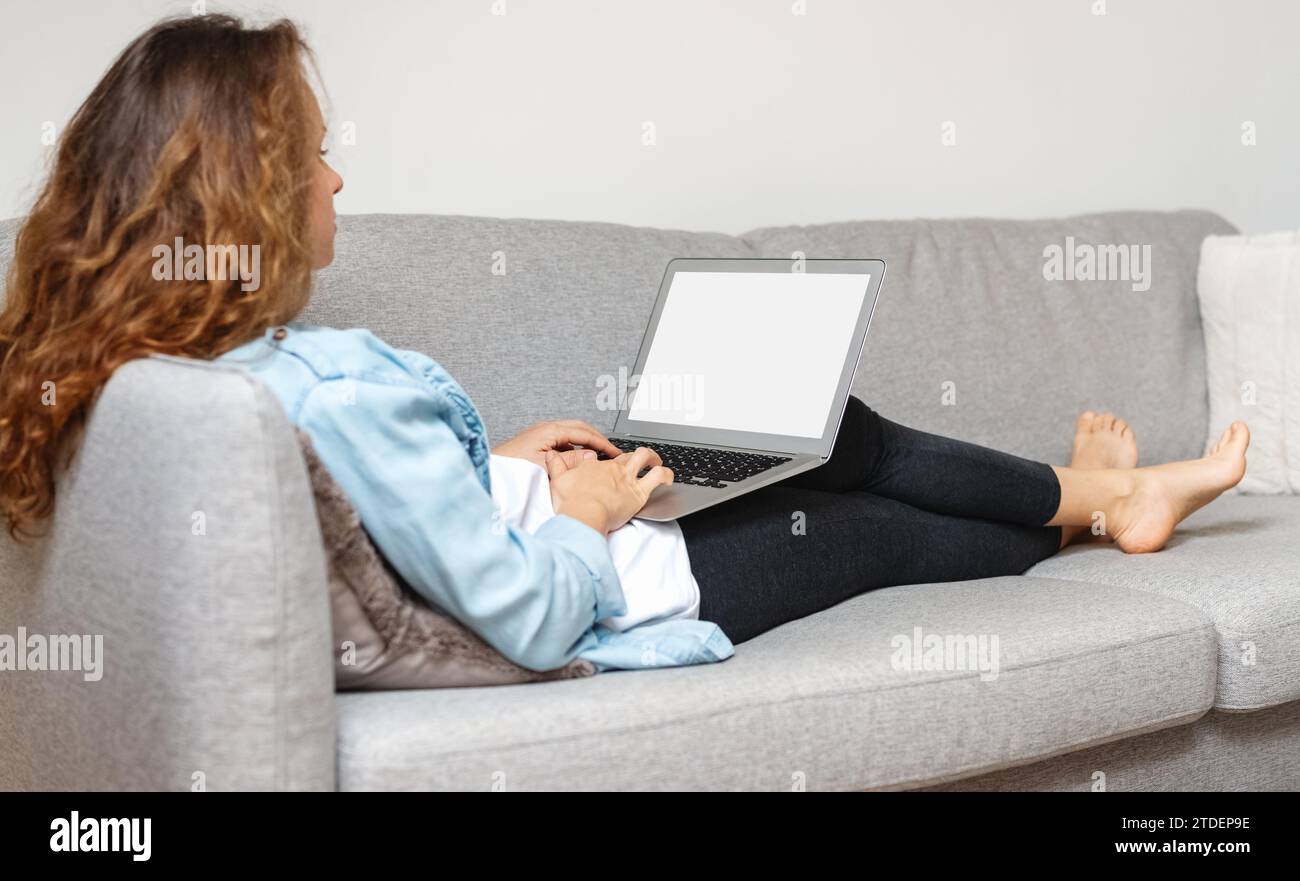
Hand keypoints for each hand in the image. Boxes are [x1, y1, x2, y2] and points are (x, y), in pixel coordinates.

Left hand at [492, 419, 621, 468]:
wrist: (490, 471)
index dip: (603, 443)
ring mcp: (541, 434)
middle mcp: (546, 428)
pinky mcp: (536, 442)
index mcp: (550, 431)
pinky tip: (577, 460)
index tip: (615, 452)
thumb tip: (591, 456)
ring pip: (571, 434)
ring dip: (585, 443)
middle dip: (597, 439)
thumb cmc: (512, 469)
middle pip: (580, 428)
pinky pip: (562, 441)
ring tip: (597, 456)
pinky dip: (574, 447)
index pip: (584, 433)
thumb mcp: (546, 467)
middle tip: (611, 451)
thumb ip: (570, 460)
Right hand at [545, 446, 674, 534]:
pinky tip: (669, 478)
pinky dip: (666, 474)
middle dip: (634, 456)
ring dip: (653, 458)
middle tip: (638, 461)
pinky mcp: (639, 492)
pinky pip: (658, 477)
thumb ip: (556, 465)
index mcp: (594, 466)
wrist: (584, 515)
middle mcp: (612, 469)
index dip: (608, 463)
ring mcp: (627, 478)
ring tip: (657, 462)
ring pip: (645, 457)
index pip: (604, 460)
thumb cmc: (571, 503)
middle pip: (627, 455)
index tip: (609, 470)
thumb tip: (551, 454)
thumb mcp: (557, 480)